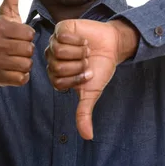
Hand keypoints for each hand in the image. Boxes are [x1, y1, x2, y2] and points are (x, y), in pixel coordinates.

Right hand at [0, 0, 34, 86]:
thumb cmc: (2, 34)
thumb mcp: (6, 13)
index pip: (29, 33)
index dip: (27, 35)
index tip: (18, 35)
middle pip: (29, 49)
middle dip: (27, 49)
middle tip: (16, 48)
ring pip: (27, 64)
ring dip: (25, 63)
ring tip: (14, 58)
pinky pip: (23, 78)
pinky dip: (21, 76)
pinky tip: (13, 69)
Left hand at [45, 19, 137, 139]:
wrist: (112, 46)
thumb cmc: (101, 68)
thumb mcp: (92, 92)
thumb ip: (84, 113)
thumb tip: (88, 137)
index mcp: (55, 75)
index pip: (58, 80)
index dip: (76, 78)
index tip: (88, 74)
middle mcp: (52, 59)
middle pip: (57, 66)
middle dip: (78, 65)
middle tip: (88, 61)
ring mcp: (55, 43)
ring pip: (59, 50)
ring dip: (79, 51)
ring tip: (87, 49)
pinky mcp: (61, 28)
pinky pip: (63, 35)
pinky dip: (78, 39)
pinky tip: (84, 39)